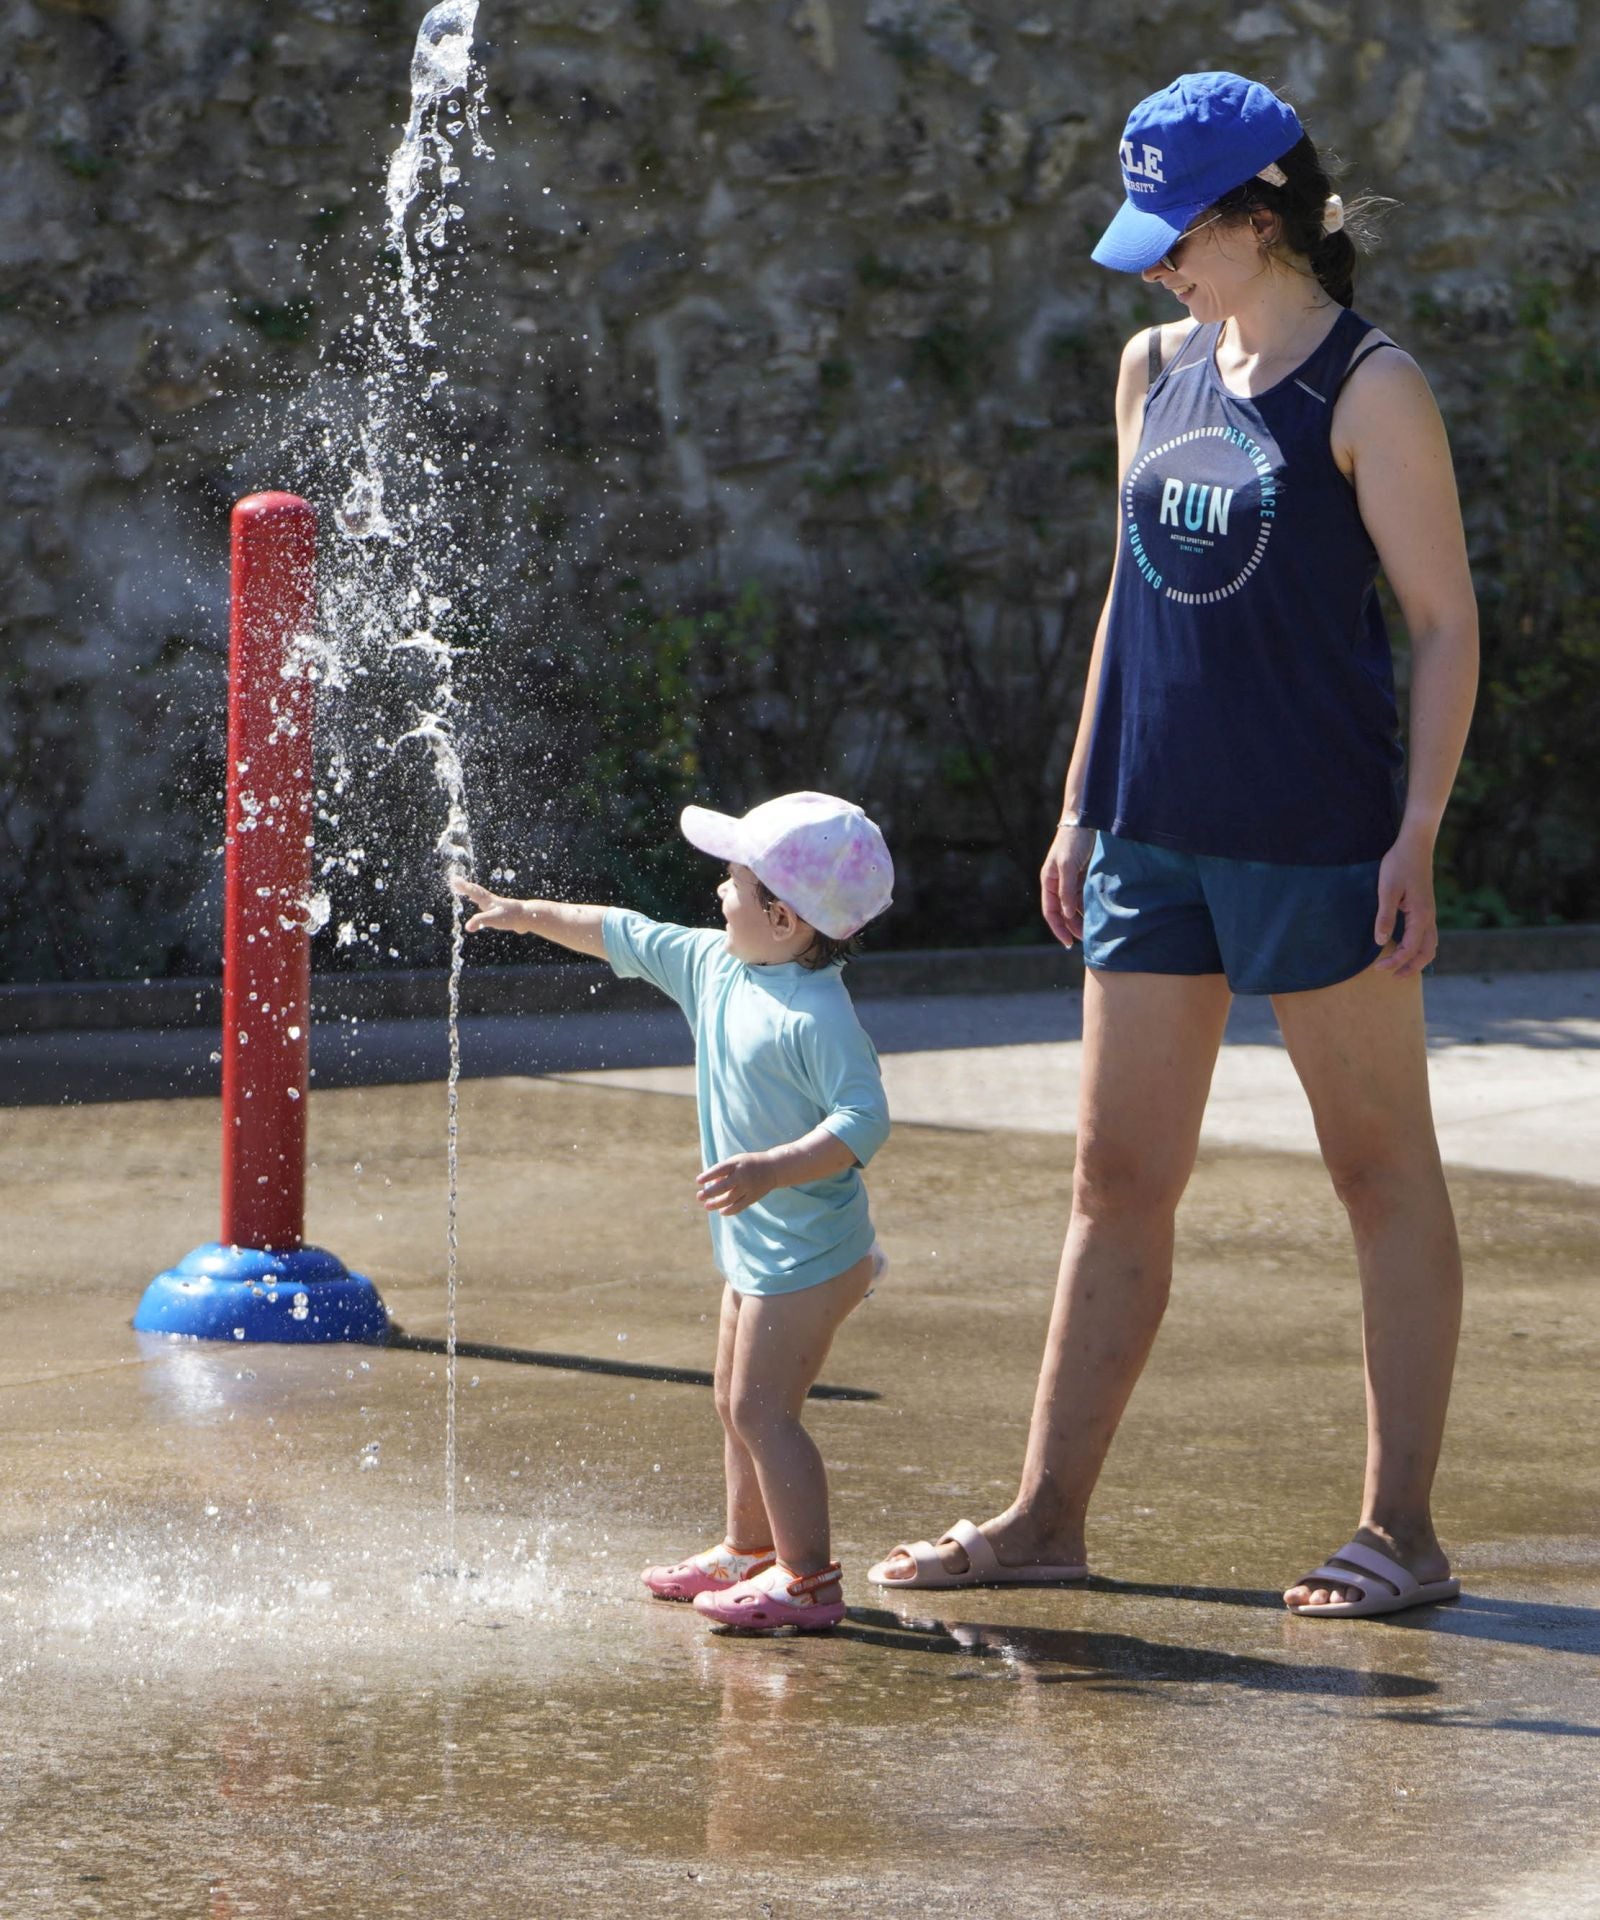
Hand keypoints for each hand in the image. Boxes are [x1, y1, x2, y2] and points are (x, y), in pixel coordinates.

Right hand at [450, 873, 527, 934]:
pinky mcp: (502, 912)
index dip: (462, 886)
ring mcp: (497, 906)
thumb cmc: (511, 917)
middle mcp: (491, 901)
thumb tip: (467, 927)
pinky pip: (489, 905)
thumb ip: (480, 922)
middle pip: (476, 891)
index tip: (453, 879)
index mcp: (487, 900)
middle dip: (465, 887)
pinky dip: (483, 903)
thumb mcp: (493, 919)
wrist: (528, 917)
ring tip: (468, 892)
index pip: (472, 891)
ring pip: (483, 897)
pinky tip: (485, 907)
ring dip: (474, 893)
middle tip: (456, 881)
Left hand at [696, 1154, 775, 1216]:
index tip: (698, 1181)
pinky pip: (739, 1206)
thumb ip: (723, 1173)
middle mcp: (742, 1175)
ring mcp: (748, 1187)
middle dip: (710, 1192)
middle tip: (699, 1196)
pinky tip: (721, 1211)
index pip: (720, 1169)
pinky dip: (730, 1210)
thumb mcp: (736, 1162)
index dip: (708, 1175)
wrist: (773, 1169)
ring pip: (730, 1199)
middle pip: (723, 1186)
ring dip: (717, 1204)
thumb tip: (710, 1186)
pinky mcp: (753, 1197)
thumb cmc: (748, 1164)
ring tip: (707, 1206)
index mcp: (737, 1163)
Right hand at [1040, 823, 1096, 948]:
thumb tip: (1068, 914)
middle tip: (1087, 940)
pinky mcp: (1084, 876)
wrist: (1087, 820)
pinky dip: (1091, 907)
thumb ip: (1066, 891)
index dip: (1058, 928)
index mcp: (1049, 881)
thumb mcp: (1068, 866)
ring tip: (1096, 931)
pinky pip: (1086, 897)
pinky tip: (1101, 915)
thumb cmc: (1073, 841)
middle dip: (1073, 927)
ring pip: (1076, 906)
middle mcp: (1058, 883)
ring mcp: (1072, 880)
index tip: (1068, 943)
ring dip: (1083, 918)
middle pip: (1064, 912)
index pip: (1050, 911)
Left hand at [1372, 827, 1437, 978]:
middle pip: (1427, 953)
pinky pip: (1426, 935)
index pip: (1410, 949)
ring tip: (1400, 968)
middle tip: (1392, 977)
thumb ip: (1385, 917)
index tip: (1377, 969)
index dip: (1395, 962)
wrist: (1415, 845)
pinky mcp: (1425, 908)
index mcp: (1421, 915)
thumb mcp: (1388, 890)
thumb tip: (1381, 942)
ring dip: (1417, 959)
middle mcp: (1429, 917)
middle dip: (1411, 968)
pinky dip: (1418, 948)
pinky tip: (1404, 947)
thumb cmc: (1399, 864)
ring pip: (1430, 945)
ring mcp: (1429, 913)